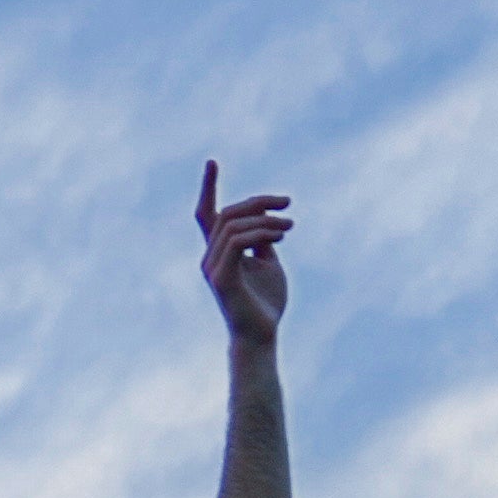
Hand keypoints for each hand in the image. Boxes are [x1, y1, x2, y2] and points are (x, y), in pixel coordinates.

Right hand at [197, 162, 292, 346]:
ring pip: (232, 225)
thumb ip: (264, 241)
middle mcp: (210, 258)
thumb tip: (267, 222)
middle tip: (288, 203)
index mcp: (219, 252)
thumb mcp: (270, 263)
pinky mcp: (221, 279)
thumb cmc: (266, 303)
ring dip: (266, 220)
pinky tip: (281, 236)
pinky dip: (260, 233)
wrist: (263, 336)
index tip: (212, 162)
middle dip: (258, 202)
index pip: (207, 215)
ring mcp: (213, 268)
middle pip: (227, 214)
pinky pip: (237, 242)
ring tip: (290, 226)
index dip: (208, 188)